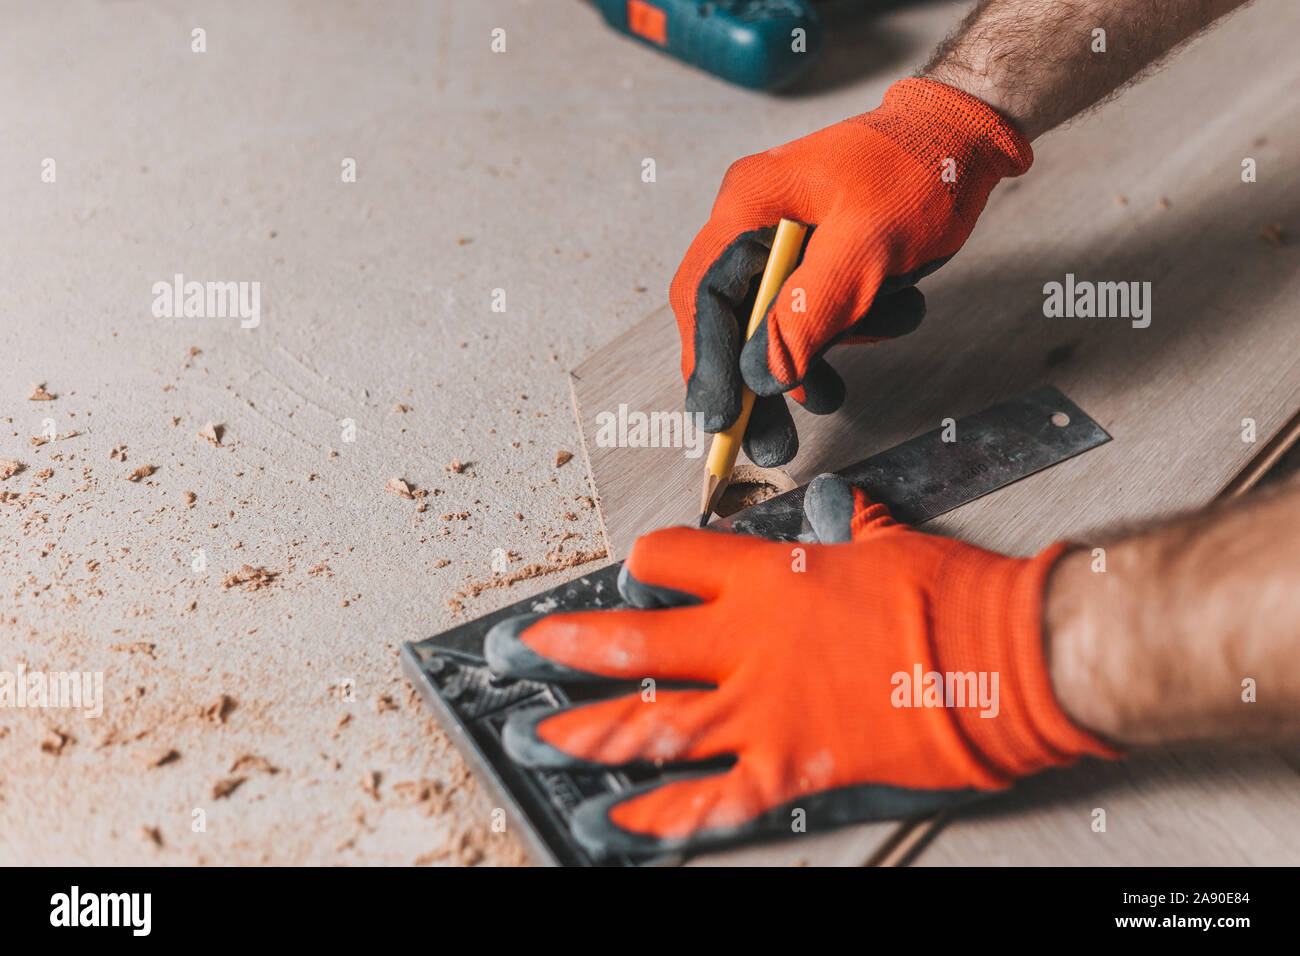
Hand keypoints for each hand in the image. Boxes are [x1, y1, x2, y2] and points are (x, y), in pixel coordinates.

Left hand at [485, 475, 1113, 859]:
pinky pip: (710, 800)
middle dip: (563, 645)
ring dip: (584, 732)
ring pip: (649, 724)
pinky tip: (616, 822)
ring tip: (532, 737)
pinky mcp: (791, 767)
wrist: (1012, 655)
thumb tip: (832, 506)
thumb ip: (842, 526)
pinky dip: (660, 816)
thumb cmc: (953, 594)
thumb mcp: (885, 540)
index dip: (645, 564)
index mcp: (767, 577)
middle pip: (631, 642)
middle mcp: (747, 642)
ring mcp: (763, 709)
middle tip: (517, 649)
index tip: (632, 575)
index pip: (671, 559)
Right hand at [669, 78, 1032, 466]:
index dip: (707, 362)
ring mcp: (787, 242)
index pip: (704, 297)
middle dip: (758, 382)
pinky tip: (895, 307)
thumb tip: (765, 374)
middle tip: (770, 443)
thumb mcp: (867, 245)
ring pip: (780, 325)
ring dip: (819, 355)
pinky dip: (854, 327)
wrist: (969, 135)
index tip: (720, 419)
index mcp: (749, 206)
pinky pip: (819, 313)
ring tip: (845, 383)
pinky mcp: (819, 258)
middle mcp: (756, 224)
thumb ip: (811, 309)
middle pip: (734, 320)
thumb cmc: (921, 168)